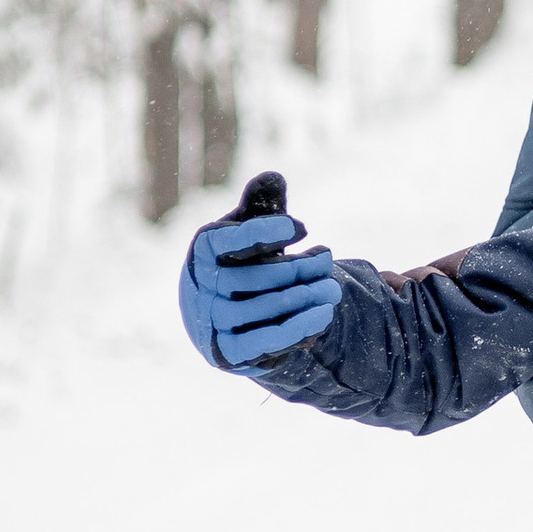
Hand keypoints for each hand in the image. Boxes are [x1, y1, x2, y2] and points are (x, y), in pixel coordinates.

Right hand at [179, 196, 339, 368]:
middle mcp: (199, 288)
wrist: (226, 318)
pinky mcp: (228, 353)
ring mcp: (211, 323)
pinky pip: (264, 342)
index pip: (225, 241)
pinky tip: (323, 314)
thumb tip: (273, 178)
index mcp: (202, 252)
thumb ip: (260, 206)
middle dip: (297, 268)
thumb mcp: (248, 232)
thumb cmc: (241, 264)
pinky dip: (296, 328)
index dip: (262, 233)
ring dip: (304, 298)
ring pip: (263, 309)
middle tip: (327, 260)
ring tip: (333, 289)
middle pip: (252, 278)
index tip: (302, 228)